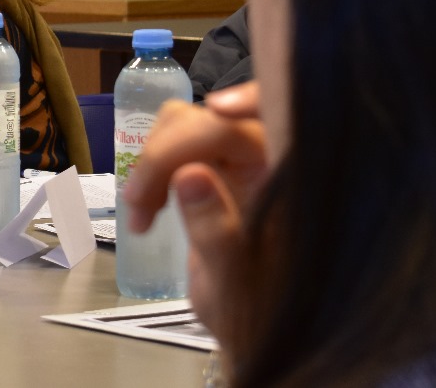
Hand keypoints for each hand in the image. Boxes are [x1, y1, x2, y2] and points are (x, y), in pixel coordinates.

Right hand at [121, 82, 269, 347]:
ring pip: (188, 124)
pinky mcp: (220, 168)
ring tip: (142, 210)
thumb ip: (216, 233)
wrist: (259, 336)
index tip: (215, 109)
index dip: (249, 99)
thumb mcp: (237, 287)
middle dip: (169, 152)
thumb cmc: (262, 318)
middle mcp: (273, 161)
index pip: (274, 117)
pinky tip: (149, 206)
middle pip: (215, 118)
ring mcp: (245, 162)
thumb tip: (191, 174)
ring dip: (154, 161)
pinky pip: (178, 144)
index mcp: (295, 181)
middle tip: (140, 203)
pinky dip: (153, 170)